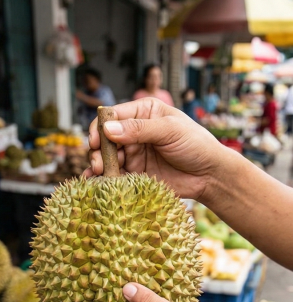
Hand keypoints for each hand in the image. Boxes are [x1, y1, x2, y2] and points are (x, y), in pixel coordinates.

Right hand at [84, 97, 241, 201]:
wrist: (210, 175)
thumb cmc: (197, 145)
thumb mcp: (170, 130)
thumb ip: (139, 129)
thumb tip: (108, 129)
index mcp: (144, 112)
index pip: (113, 115)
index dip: (101, 127)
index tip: (96, 141)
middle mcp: (134, 131)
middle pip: (104, 137)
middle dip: (97, 149)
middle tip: (98, 161)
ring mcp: (132, 152)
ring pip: (105, 156)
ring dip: (98, 164)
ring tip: (100, 172)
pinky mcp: (133, 172)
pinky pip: (112, 174)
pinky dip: (102, 178)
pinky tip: (96, 182)